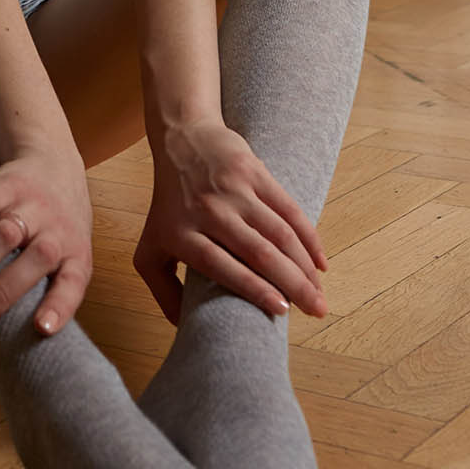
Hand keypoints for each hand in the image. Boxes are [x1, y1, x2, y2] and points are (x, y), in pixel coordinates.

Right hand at [0, 148, 92, 337]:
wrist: (53, 160)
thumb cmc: (61, 223)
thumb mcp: (72, 252)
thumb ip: (53, 288)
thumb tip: (23, 338)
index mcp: (77, 253)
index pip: (73, 283)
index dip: (59, 306)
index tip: (41, 329)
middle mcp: (57, 229)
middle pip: (29, 264)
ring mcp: (30, 205)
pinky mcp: (4, 186)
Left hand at [134, 122, 328, 325]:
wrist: (180, 140)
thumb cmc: (168, 205)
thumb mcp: (149, 248)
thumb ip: (162, 290)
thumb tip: (186, 328)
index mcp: (181, 234)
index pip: (220, 266)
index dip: (253, 289)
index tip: (281, 310)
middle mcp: (209, 211)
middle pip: (257, 252)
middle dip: (292, 284)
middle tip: (316, 311)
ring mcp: (233, 190)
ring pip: (279, 232)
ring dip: (304, 265)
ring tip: (319, 294)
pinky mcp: (254, 172)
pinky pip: (288, 208)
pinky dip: (308, 237)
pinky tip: (320, 263)